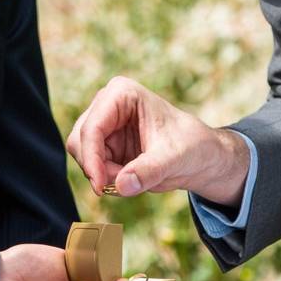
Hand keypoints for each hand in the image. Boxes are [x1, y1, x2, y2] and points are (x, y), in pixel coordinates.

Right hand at [67, 76, 250, 205]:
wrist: (200, 155)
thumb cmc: (191, 146)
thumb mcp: (174, 158)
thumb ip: (148, 171)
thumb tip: (122, 185)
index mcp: (122, 94)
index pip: (92, 128)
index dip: (92, 159)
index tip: (101, 186)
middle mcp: (106, 106)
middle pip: (80, 141)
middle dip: (98, 168)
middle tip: (123, 184)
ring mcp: (104, 125)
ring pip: (82, 156)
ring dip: (102, 175)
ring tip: (134, 179)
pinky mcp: (104, 144)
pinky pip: (92, 167)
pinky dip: (106, 179)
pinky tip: (131, 179)